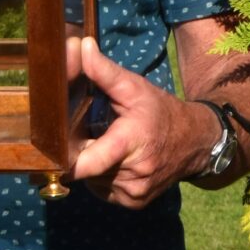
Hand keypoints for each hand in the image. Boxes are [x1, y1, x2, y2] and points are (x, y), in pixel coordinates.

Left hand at [67, 37, 215, 207]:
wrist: (197, 142)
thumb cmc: (161, 112)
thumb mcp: (134, 88)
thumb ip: (103, 71)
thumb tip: (78, 46)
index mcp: (130, 143)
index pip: (87, 164)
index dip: (65, 160)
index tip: (52, 152)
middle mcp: (134, 174)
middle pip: (86, 169)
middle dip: (83, 153)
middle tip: (93, 136)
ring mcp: (134, 193)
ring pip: (93, 182)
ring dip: (94, 167)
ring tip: (110, 148)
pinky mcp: (134, 203)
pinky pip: (104, 191)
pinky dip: (105, 178)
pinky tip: (119, 163)